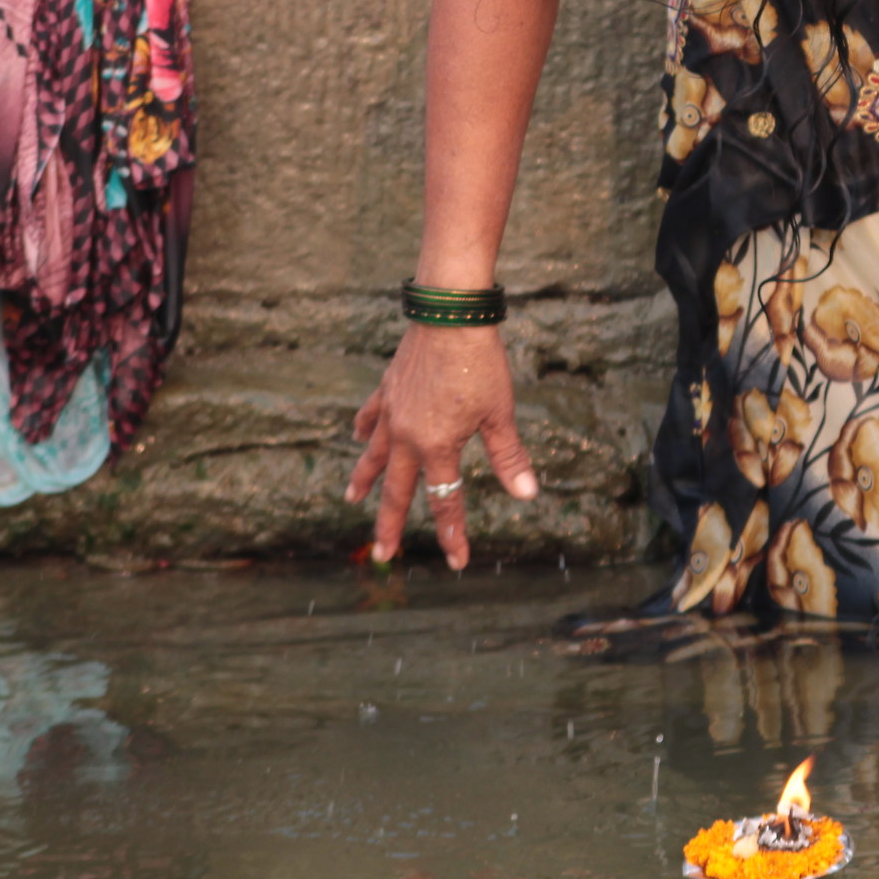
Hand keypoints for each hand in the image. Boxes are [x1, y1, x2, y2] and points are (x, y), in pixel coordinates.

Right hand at [345, 323, 537, 568]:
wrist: (450, 317)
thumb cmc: (480, 364)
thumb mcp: (500, 414)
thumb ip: (508, 457)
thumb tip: (527, 495)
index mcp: (438, 446)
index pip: (445, 500)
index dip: (452, 533)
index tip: (456, 561)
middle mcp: (407, 436)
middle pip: (398, 490)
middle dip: (391, 525)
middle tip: (382, 553)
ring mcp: (392, 413)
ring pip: (373, 456)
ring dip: (363, 480)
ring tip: (351, 501)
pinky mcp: (387, 389)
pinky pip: (370, 416)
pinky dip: (364, 429)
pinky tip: (357, 437)